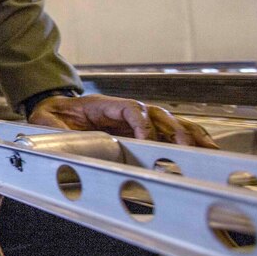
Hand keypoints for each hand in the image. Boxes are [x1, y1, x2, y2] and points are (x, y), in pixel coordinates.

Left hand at [28, 94, 218, 147]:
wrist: (53, 112)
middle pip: (158, 115)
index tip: (146, 140)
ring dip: (189, 135)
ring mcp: (135, 121)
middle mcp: (124, 111)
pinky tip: (206, 149)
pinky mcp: (140, 133)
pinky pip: (168, 134)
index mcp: (104, 106)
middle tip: (187, 147)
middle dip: (175, 130)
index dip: (142, 123)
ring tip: (209, 150)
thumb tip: (53, 144)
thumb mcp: (47, 123)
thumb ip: (53, 133)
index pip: (132, 109)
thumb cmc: (52, 117)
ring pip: (169, 123)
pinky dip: (189, 139)